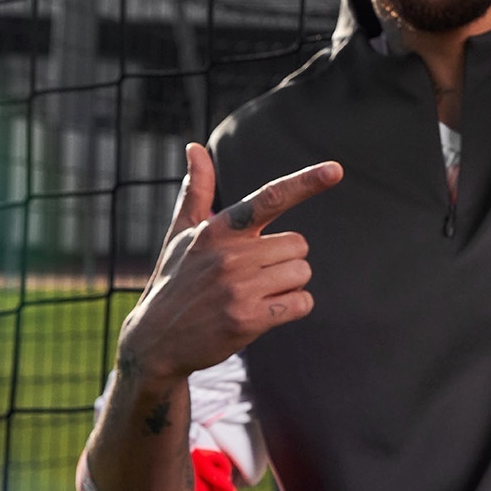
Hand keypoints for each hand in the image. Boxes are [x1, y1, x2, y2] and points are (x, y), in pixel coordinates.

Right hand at [115, 143, 341, 384]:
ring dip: (288, 284)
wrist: (154, 342)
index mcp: (218, 229)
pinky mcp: (247, 320)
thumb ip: (197, 191)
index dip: (305, 182)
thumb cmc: (176, 281)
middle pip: (299, 244)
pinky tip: (265, 312)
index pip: (269, 198)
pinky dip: (293, 307)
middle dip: (285, 259)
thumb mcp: (181, 234)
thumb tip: (195, 147)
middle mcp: (229, 256)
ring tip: (253, 294)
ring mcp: (238, 289)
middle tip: (252, 274)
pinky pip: (301, 303)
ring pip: (302, 273)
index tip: (336, 170)